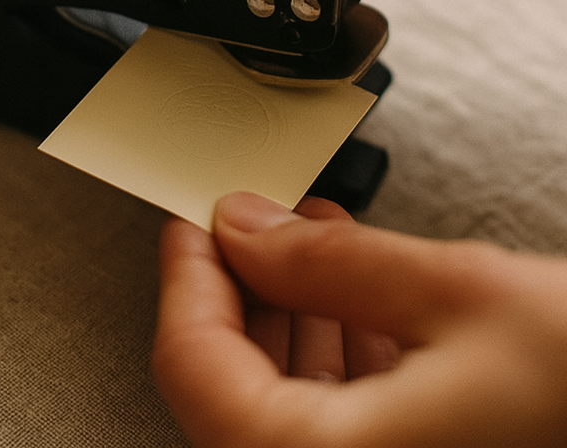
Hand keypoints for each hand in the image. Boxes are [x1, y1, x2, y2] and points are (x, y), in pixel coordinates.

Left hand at [153, 192, 566, 447]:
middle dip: (239, 291)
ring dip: (286, 317)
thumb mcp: (460, 297)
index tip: (189, 218)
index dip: (184, 278)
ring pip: (284, 408)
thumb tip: (240, 226)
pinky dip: (336, 355)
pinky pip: (342, 425)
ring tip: (303, 242)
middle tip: (248, 221)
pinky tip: (358, 298)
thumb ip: (327, 262)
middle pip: (231, 390)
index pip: (194, 368)